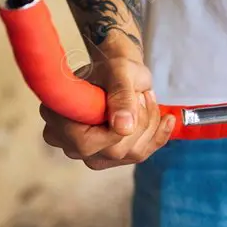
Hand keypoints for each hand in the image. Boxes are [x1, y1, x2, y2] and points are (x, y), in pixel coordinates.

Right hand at [41, 56, 174, 169]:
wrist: (120, 73)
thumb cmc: (113, 68)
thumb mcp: (119, 73)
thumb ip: (121, 96)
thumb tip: (123, 128)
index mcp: (60, 118)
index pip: (86, 143)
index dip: (114, 129)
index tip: (134, 99)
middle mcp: (70, 143)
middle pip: (115, 151)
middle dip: (140, 121)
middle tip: (140, 95)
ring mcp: (92, 154)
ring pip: (133, 153)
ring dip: (150, 124)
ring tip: (144, 99)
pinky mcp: (114, 158)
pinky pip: (143, 154)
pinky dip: (160, 135)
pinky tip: (166, 119)